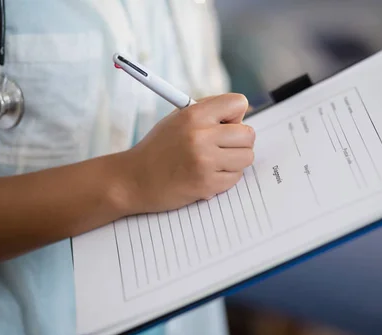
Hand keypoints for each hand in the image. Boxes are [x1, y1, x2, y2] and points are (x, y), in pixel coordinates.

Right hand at [117, 93, 254, 213]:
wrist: (133, 180)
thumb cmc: (158, 148)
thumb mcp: (178, 119)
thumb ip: (208, 113)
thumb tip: (240, 114)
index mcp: (194, 115)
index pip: (239, 103)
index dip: (235, 115)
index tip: (225, 124)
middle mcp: (201, 136)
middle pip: (248, 134)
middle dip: (239, 141)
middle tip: (222, 147)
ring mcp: (205, 162)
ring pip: (246, 157)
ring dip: (234, 161)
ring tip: (214, 162)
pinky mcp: (207, 185)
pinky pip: (236, 178)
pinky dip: (226, 178)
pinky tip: (208, 175)